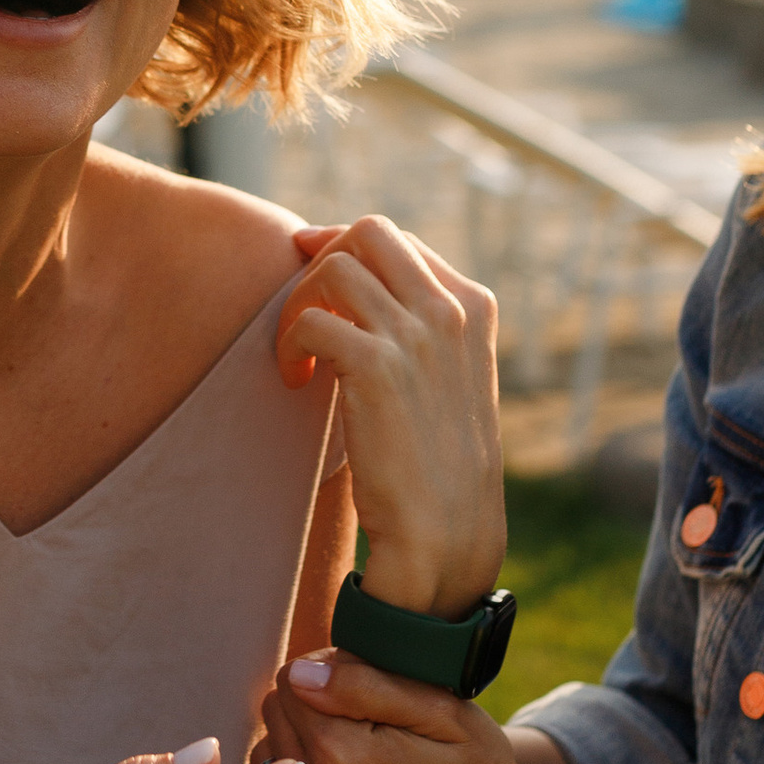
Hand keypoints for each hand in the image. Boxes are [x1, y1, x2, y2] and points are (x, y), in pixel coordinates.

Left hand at [267, 647, 545, 763]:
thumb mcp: (442, 714)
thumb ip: (365, 684)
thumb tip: (301, 673)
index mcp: (342, 754)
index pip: (290, 681)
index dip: (326, 676)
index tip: (360, 694)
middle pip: (273, 718)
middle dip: (308, 712)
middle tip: (359, 730)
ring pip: (266, 762)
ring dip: (297, 754)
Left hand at [279, 216, 502, 619]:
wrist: (446, 532)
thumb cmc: (438, 465)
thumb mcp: (448, 381)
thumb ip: (422, 333)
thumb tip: (358, 293)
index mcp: (474, 307)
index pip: (400, 242)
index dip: (347, 250)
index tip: (314, 275)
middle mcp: (450, 310)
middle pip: (368, 231)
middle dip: (322, 256)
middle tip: (300, 303)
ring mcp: (417, 334)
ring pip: (333, 267)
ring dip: (299, 303)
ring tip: (298, 353)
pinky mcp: (378, 366)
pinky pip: (312, 320)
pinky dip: (289, 343)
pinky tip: (294, 379)